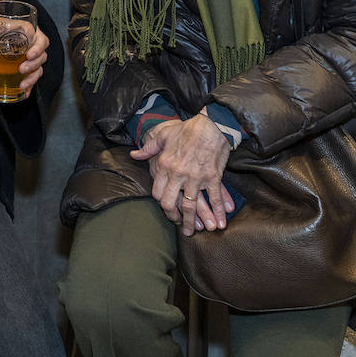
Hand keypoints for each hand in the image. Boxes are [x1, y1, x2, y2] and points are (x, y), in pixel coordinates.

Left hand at [0, 21, 48, 99]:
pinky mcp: (30, 65)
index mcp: (28, 29)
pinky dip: (31, 85)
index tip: (29, 54)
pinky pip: (34, 75)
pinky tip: (25, 92)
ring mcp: (33, 55)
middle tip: (22, 69)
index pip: (39, 37)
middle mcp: (33, 42)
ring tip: (22, 84)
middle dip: (34, 63)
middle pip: (42, 53)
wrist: (0, 32)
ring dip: (33, 76)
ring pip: (40, 66)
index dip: (37, 47)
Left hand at [132, 116, 234, 236]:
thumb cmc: (186, 130)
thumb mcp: (163, 136)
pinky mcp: (213, 177)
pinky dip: (219, 212)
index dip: (160, 203)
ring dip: (193, 221)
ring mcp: (196, 177)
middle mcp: (178, 174)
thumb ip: (148, 148)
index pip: (157, 192)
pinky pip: (214, 199)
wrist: (210, 125)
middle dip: (174, 217)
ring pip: (191, 206)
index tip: (165, 208)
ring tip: (196, 231)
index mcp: (165, 166)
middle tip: (180, 225)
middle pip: (170, 203)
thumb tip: (134, 154)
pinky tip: (221, 223)